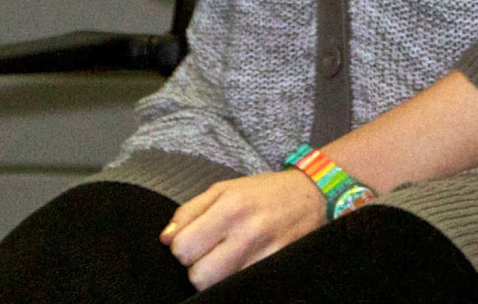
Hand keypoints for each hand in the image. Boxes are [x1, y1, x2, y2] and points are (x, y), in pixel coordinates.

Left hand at [160, 170, 326, 290]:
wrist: (311, 197)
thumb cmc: (262, 192)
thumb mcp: (222, 189)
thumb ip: (189, 212)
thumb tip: (166, 238)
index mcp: (228, 208)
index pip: (184, 248)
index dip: (180, 249)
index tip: (189, 243)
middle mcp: (247, 234)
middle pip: (200, 277)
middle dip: (195, 269)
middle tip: (205, 256)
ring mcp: (265, 256)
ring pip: (221, 287)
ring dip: (216, 277)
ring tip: (223, 260)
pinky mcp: (277, 270)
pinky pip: (244, 288)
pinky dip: (235, 282)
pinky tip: (239, 267)